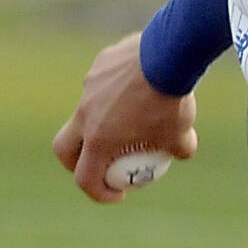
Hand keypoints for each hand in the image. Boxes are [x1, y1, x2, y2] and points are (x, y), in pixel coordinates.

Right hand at [52, 32, 198, 201]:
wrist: (168, 53)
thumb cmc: (171, 100)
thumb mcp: (183, 132)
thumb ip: (180, 148)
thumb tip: (180, 153)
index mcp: (98, 139)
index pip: (85, 177)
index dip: (99, 192)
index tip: (119, 193)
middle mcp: (85, 113)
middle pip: (65, 147)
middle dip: (76, 161)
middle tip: (101, 163)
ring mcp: (88, 86)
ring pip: (87, 109)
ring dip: (101, 119)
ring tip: (133, 114)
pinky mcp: (99, 64)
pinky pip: (102, 82)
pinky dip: (115, 90)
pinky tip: (142, 82)